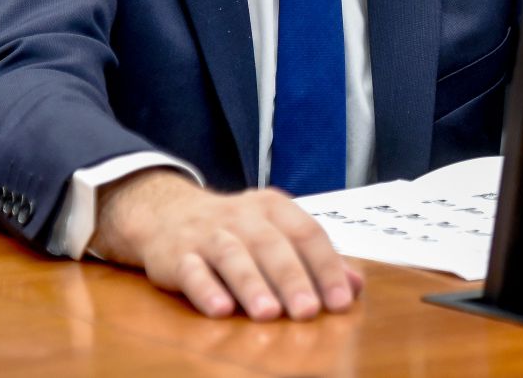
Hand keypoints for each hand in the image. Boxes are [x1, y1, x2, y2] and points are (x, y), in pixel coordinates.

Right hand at [90, 168, 362, 320]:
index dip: (326, 267)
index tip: (341, 300)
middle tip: (308, 311)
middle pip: (272, 245)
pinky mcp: (177, 255)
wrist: (167, 213)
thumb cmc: (236, 230)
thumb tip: (355, 286)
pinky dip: (206, 289)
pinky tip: (221, 309)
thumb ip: (315, 259)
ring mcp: (208, 234)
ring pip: (232, 256)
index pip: (307, 233)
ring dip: (252, 285)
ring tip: (268, 314)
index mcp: (274, 208)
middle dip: (292, 279)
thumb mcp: (277, 233)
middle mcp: (242, 216)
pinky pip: (192, 271)